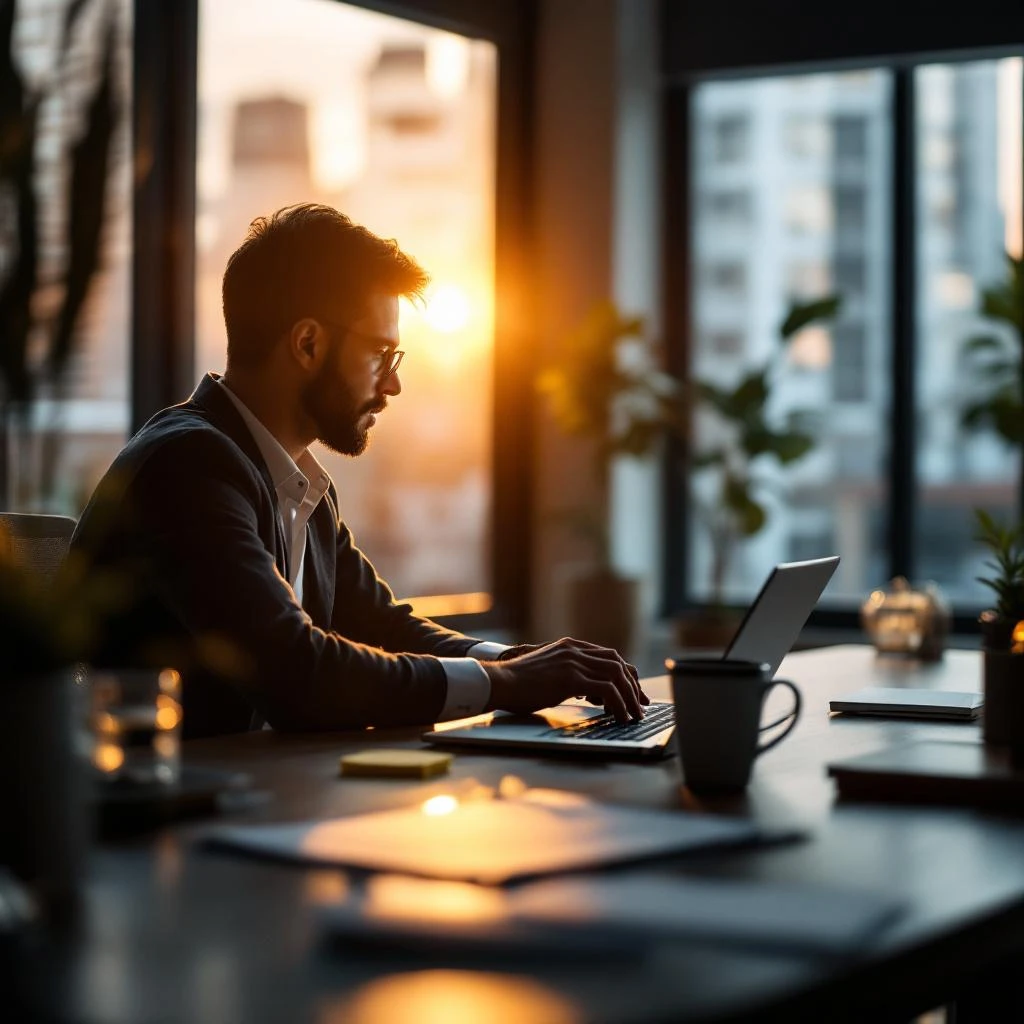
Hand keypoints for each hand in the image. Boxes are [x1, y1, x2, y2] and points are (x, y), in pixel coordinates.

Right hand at [483, 637, 648, 722]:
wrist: (498, 682)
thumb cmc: (518, 683)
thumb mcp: (548, 671)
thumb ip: (568, 674)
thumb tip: (589, 691)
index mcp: (569, 646)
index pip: (608, 655)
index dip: (625, 673)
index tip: (634, 691)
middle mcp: (574, 649)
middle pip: (617, 663)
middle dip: (633, 685)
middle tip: (641, 705)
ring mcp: (573, 662)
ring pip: (617, 675)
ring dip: (630, 697)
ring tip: (634, 715)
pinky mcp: (571, 678)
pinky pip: (607, 690)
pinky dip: (619, 704)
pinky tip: (620, 717)